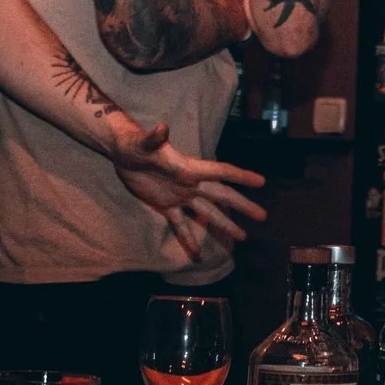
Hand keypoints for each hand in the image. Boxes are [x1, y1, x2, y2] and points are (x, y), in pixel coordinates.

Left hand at [112, 123, 269, 260]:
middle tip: (262, 216)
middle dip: (241, 205)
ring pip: (207, 213)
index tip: (261, 182)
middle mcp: (190, 183)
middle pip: (221, 196)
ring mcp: (180, 196)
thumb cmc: (135, 144)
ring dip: (224, 224)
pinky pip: (181, 226)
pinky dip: (190, 240)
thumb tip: (162, 128)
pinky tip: (198, 255)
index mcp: (189, 168)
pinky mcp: (166, 207)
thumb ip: (153, 138)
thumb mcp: (143, 143)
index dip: (240, 176)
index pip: (220, 172)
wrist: (122, 153)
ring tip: (242, 237)